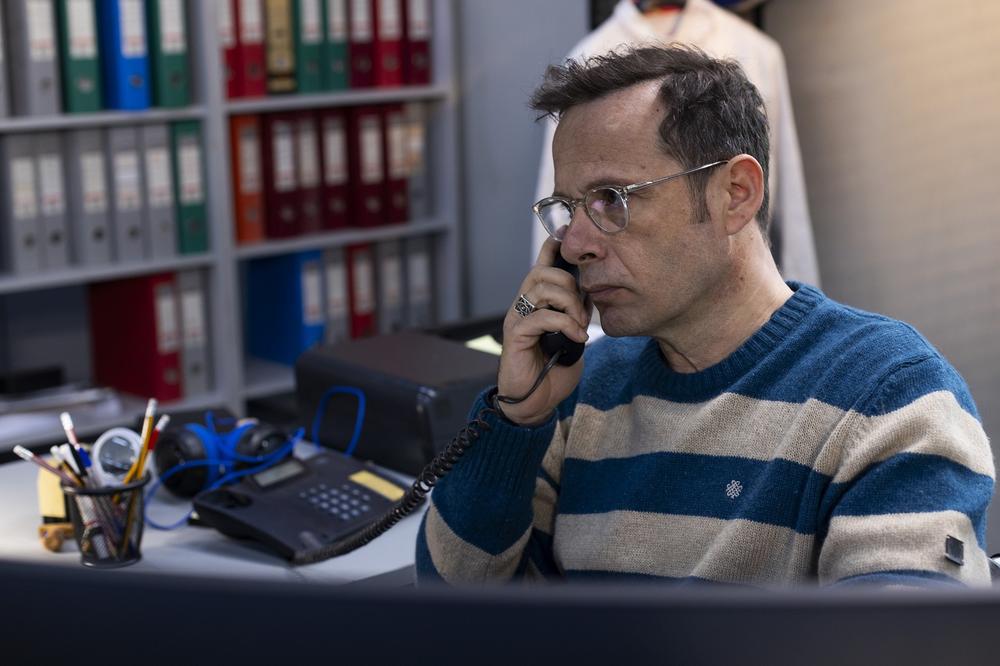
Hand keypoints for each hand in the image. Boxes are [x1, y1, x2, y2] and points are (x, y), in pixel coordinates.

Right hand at [497, 238, 590, 424]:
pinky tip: (577, 338)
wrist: (536, 402)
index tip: (567, 234)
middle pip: (544, 272)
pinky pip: (542, 316)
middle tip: (584, 313)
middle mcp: (522, 305)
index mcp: (535, 302)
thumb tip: (591, 293)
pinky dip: (565, 324)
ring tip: (580, 326)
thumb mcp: (572, 335)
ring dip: (570, 305)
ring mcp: (517, 319)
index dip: (553, 247)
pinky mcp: (516, 335)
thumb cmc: (553, 370)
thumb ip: (577, 313)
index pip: (542, 265)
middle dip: (571, 286)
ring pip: (543, 289)